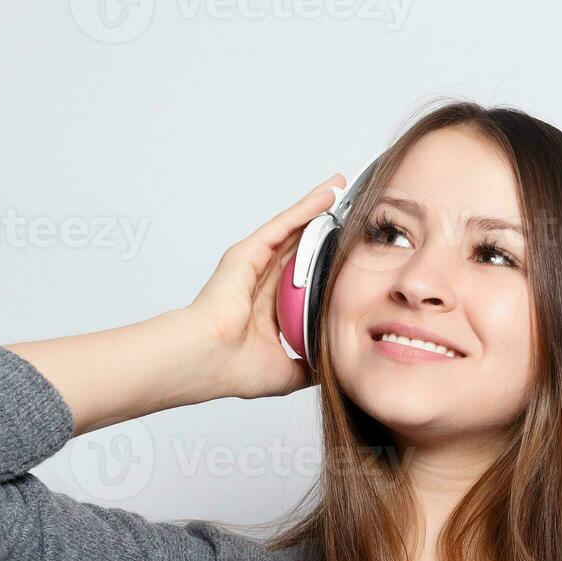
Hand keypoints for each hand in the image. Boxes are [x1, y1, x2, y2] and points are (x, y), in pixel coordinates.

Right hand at [180, 173, 346, 399]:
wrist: (208, 359)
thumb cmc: (233, 368)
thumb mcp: (289, 371)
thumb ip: (310, 364)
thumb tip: (333, 366)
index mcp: (268, 311)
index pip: (304, 282)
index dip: (326, 268)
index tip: (351, 258)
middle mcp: (261, 285)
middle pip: (300, 248)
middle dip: (325, 230)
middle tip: (352, 210)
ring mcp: (253, 266)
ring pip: (293, 231)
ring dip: (318, 209)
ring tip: (341, 188)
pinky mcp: (248, 252)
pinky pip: (283, 225)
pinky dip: (305, 208)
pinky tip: (326, 194)